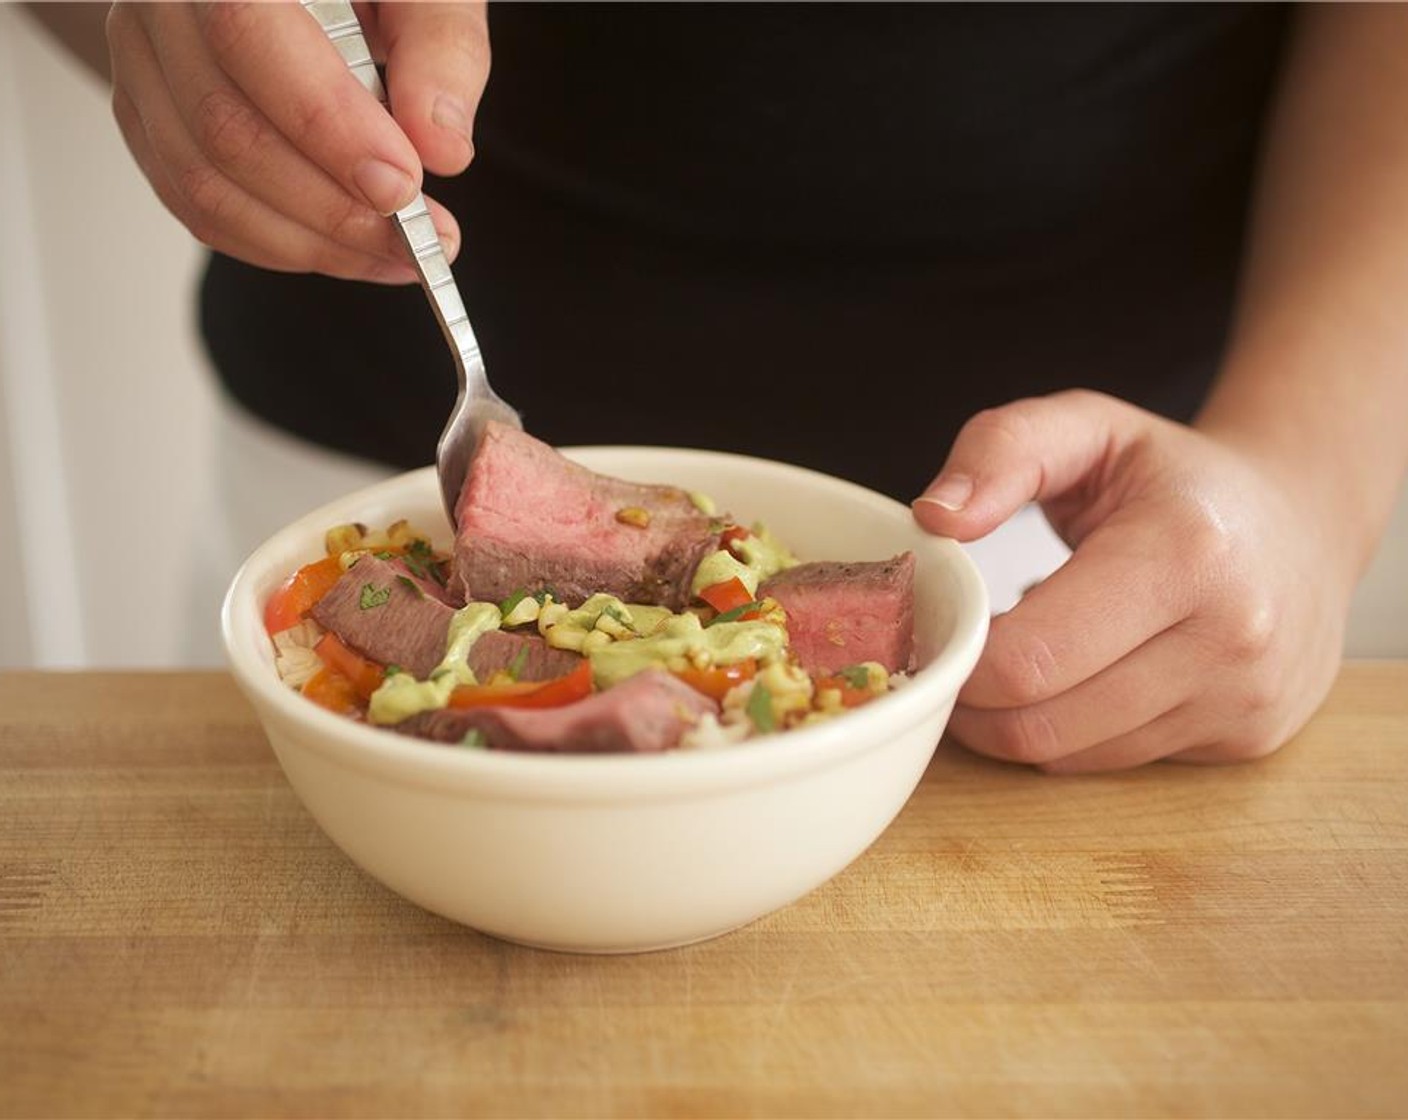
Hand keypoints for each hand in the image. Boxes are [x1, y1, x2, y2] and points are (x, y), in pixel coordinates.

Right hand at [105, 1, 488, 282]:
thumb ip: (441, 51)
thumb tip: (441, 148)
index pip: (246, 36)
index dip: (327, 127)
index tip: (403, 186)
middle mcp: (161, 5)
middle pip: (224, 129)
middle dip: (334, 206)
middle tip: (422, 237)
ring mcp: (143, 67)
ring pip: (206, 187)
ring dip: (314, 242)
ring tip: (397, 255)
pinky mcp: (149, 122)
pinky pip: (200, 209)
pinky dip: (282, 245)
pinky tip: (351, 252)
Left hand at [912, 389, 1351, 772]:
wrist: (1302, 523)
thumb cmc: (1176, 478)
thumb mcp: (1087, 427)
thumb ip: (999, 451)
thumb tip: (934, 518)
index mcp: (1184, 552)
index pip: (1028, 660)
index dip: (958, 656)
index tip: (944, 624)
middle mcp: (1229, 636)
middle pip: (1039, 724)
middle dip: (972, 702)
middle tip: (957, 656)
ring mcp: (1244, 699)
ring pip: (1070, 756)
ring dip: (1017, 720)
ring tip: (1017, 659)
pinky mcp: (1246, 740)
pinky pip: (1113, 762)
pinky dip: (1072, 732)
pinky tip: (1078, 677)